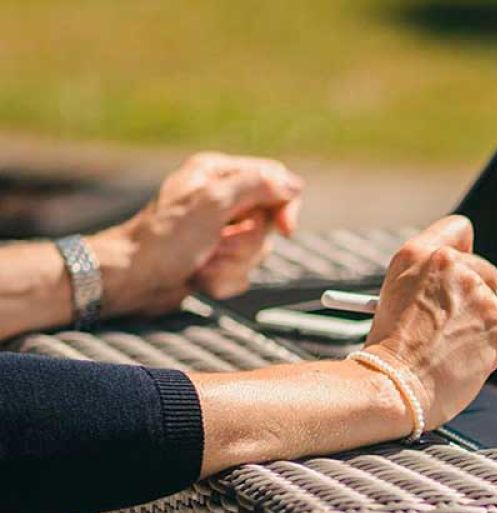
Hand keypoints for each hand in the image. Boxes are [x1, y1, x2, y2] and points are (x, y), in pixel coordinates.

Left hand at [92, 152, 303, 316]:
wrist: (131, 280)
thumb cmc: (162, 241)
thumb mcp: (211, 204)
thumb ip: (256, 187)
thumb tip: (292, 184)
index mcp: (217, 174)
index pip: (274, 179)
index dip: (285, 205)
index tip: (285, 229)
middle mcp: (221, 199)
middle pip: (268, 221)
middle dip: (246, 244)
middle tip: (217, 247)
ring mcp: (220, 231)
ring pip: (257, 250)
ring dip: (232, 264)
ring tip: (204, 264)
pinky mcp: (216, 257)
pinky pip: (243, 272)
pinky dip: (224, 279)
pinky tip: (200, 277)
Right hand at [361, 215, 496, 429]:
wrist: (393, 386)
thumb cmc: (388, 351)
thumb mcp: (394, 295)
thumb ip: (430, 279)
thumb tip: (465, 283)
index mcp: (418, 253)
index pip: (459, 229)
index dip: (464, 252)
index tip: (463, 270)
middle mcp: (452, 266)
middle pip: (487, 271)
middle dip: (478, 297)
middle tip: (456, 324)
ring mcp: (479, 293)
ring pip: (496, 307)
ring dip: (481, 327)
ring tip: (450, 349)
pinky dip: (492, 350)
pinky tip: (465, 360)